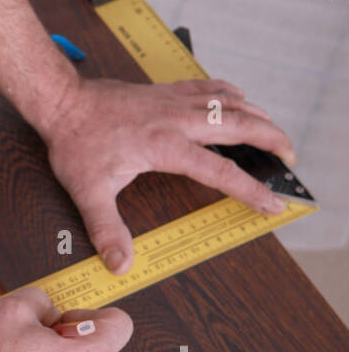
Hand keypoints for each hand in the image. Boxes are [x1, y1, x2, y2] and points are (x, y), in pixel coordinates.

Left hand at [42, 76, 295, 273]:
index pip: (221, 171)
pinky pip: (207, 87)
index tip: (273, 203)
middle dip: (271, 140)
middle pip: (239, 125)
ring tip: (275, 130)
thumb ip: (107, 229)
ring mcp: (173, 101)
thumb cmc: (76, 143)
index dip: (251, 190)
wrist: (61, 101)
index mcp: (166, 146)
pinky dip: (229, 92)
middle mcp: (177, 120)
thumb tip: (120, 263)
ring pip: (228, 102)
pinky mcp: (164, 91)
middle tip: (290, 157)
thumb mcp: (89, 192)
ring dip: (256, 114)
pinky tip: (238, 97)